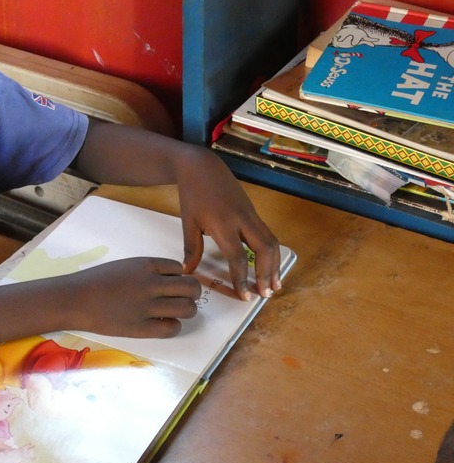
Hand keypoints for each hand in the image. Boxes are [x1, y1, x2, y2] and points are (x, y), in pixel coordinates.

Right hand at [65, 257, 201, 337]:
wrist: (75, 299)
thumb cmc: (96, 280)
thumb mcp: (125, 266)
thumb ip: (146, 271)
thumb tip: (168, 281)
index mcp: (146, 265)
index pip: (179, 268)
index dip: (179, 277)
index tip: (171, 284)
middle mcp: (151, 284)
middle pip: (191, 288)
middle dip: (192, 293)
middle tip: (184, 299)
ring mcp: (147, 307)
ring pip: (188, 308)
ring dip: (187, 310)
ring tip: (176, 312)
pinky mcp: (141, 328)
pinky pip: (172, 328)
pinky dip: (173, 326)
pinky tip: (163, 324)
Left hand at [176, 149, 280, 300]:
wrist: (202, 166)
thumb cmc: (192, 194)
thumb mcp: (188, 222)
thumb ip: (192, 248)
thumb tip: (189, 272)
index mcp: (223, 223)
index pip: (237, 257)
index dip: (242, 279)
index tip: (244, 296)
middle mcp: (242, 219)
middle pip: (264, 249)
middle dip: (267, 274)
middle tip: (265, 294)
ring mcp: (251, 214)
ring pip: (271, 242)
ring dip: (275, 265)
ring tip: (274, 285)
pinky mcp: (254, 212)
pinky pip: (268, 234)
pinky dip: (271, 252)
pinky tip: (270, 265)